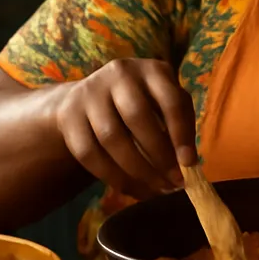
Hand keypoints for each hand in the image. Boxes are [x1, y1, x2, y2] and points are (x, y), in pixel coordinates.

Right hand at [53, 58, 196, 198]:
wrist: (91, 96)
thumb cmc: (143, 102)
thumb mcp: (166, 103)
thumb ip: (180, 126)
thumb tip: (187, 164)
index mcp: (151, 70)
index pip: (170, 100)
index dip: (180, 134)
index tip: (189, 164)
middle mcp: (119, 74)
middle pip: (137, 117)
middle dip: (158, 155)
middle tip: (172, 183)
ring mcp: (90, 93)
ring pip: (111, 138)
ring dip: (136, 171)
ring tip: (154, 189)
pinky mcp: (69, 116)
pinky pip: (89, 153)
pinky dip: (111, 176)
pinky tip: (130, 188)